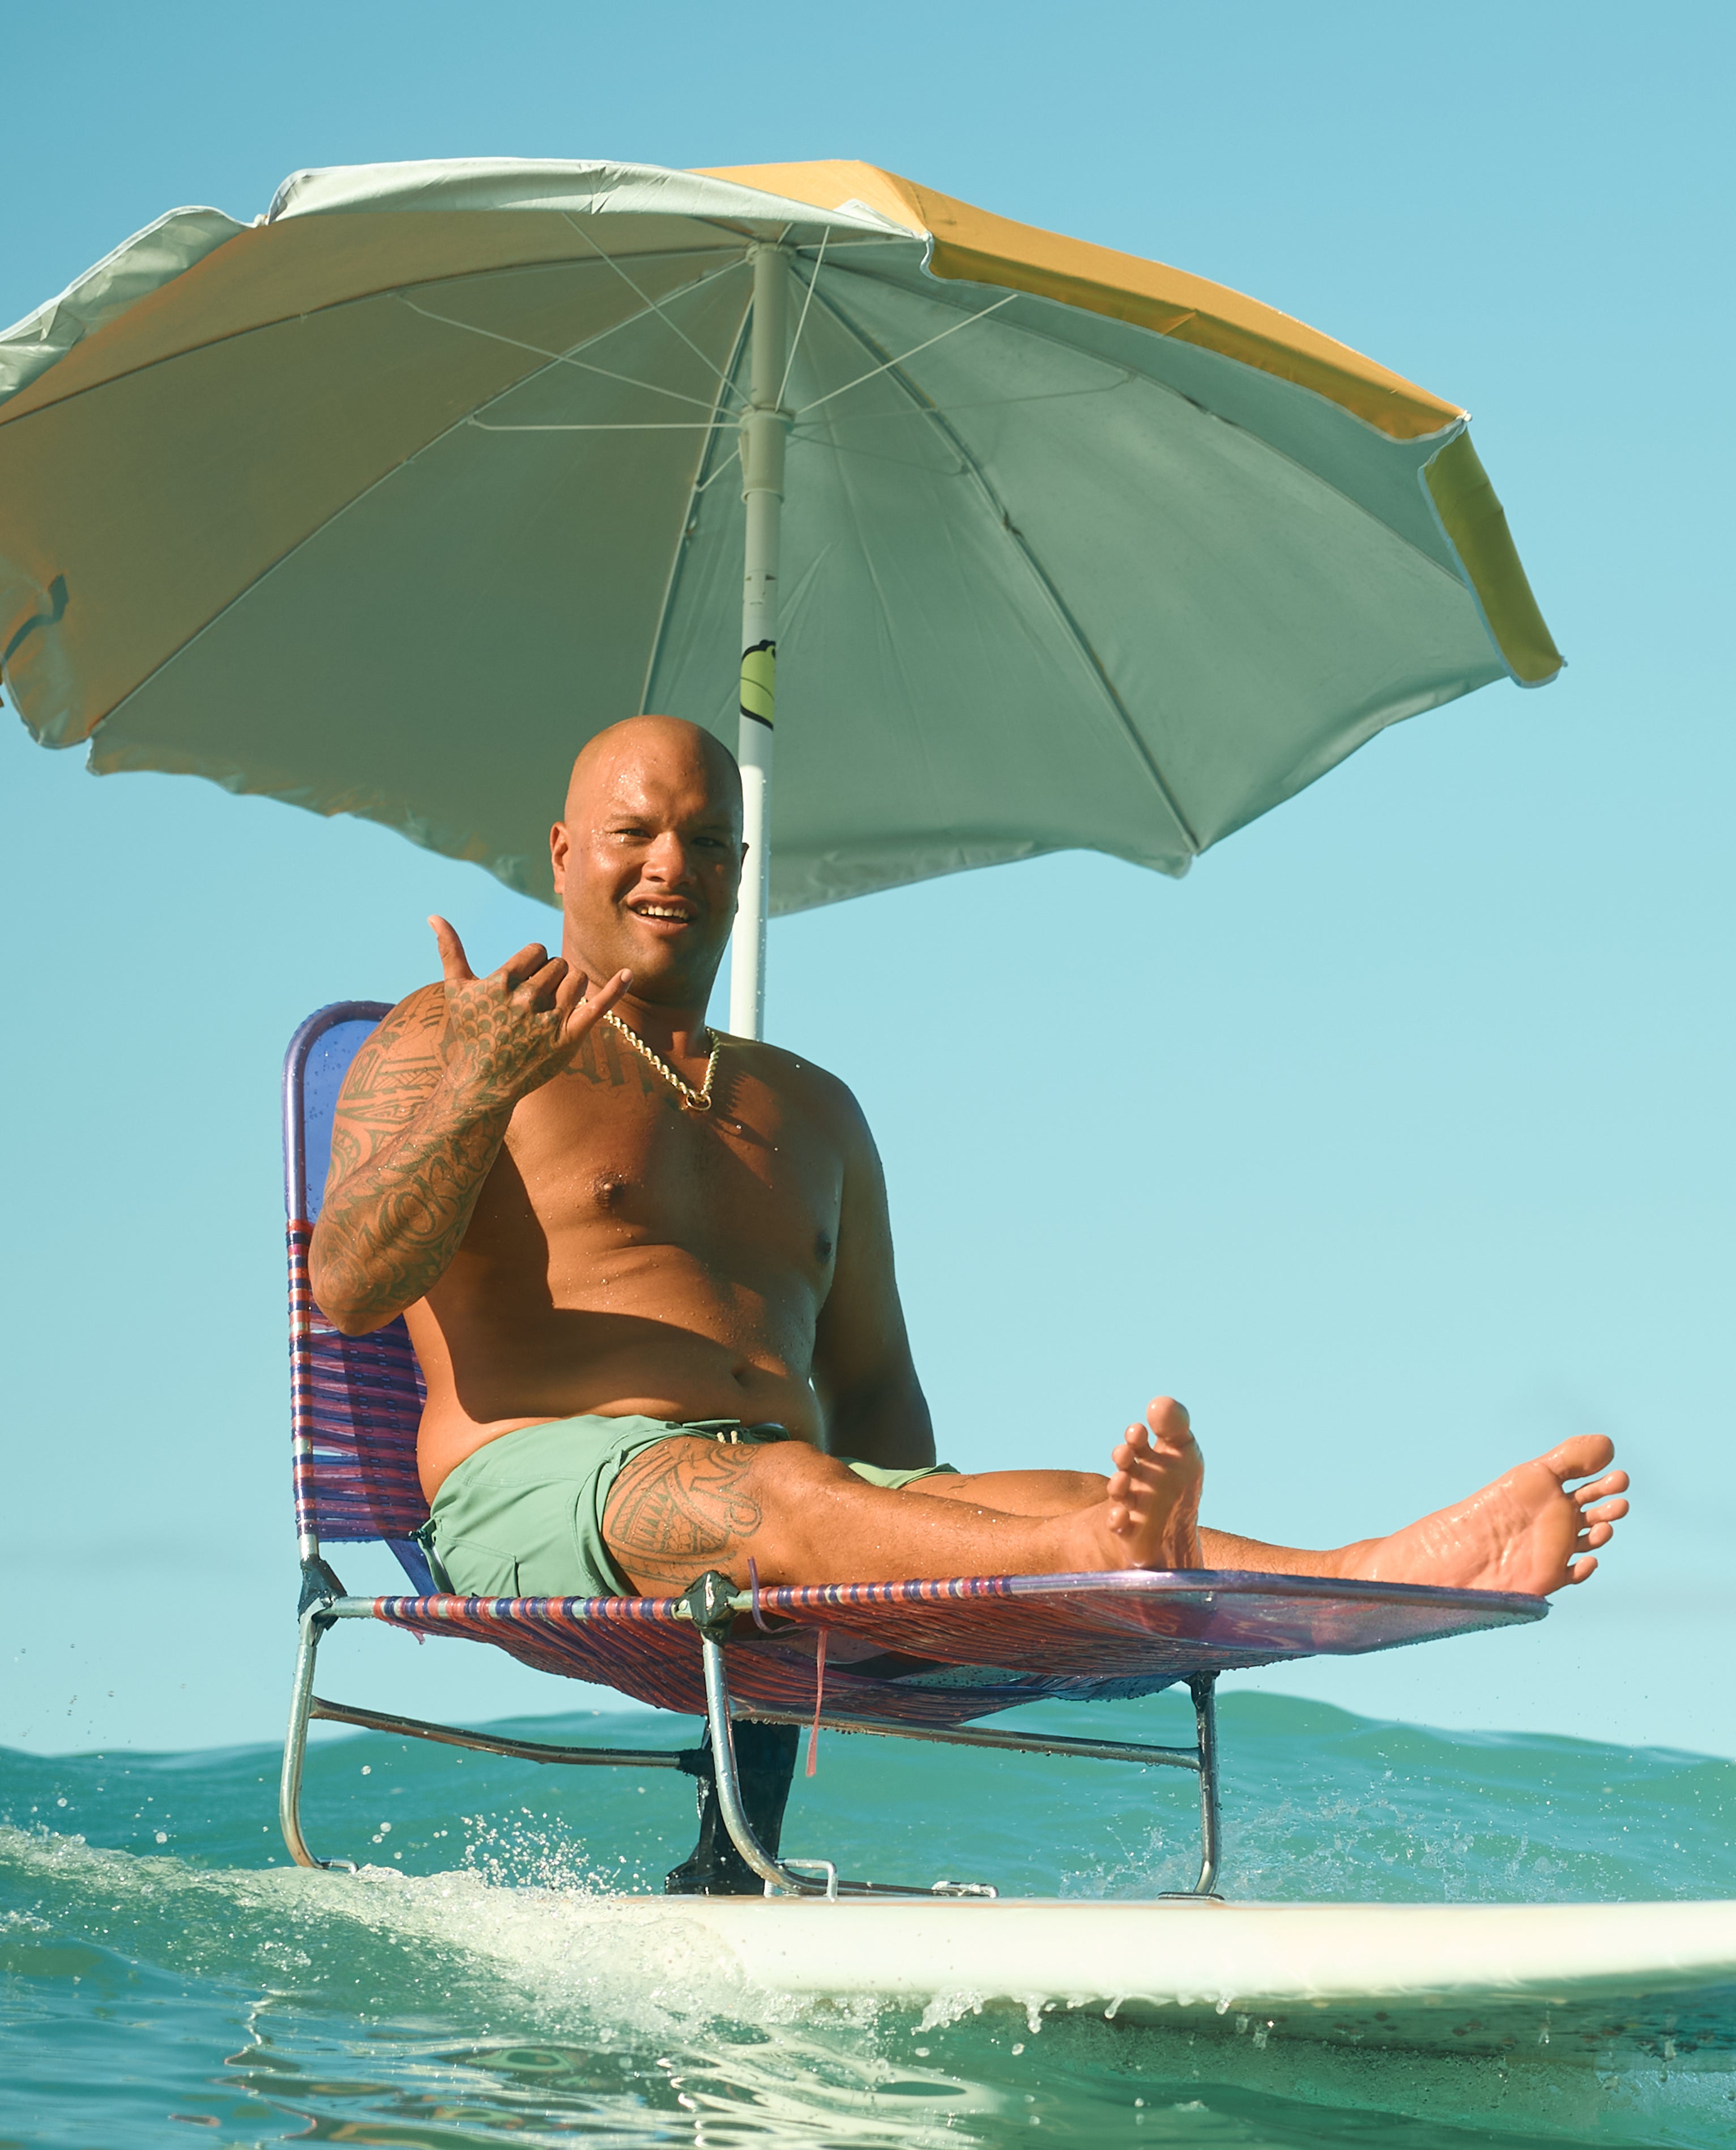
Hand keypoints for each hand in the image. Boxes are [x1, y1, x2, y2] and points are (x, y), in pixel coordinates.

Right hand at [428, 916, 628, 1113]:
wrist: (483, 1082)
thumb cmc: (470, 1032)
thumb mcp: (457, 990)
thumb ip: (449, 950)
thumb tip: (433, 915)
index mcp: (503, 981)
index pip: (538, 950)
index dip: (533, 963)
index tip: (523, 982)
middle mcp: (526, 998)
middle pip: (558, 964)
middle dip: (550, 977)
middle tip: (534, 1001)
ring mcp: (549, 1019)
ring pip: (577, 979)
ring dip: (570, 986)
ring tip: (553, 1005)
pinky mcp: (568, 1039)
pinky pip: (598, 1007)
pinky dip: (616, 989)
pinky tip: (629, 974)